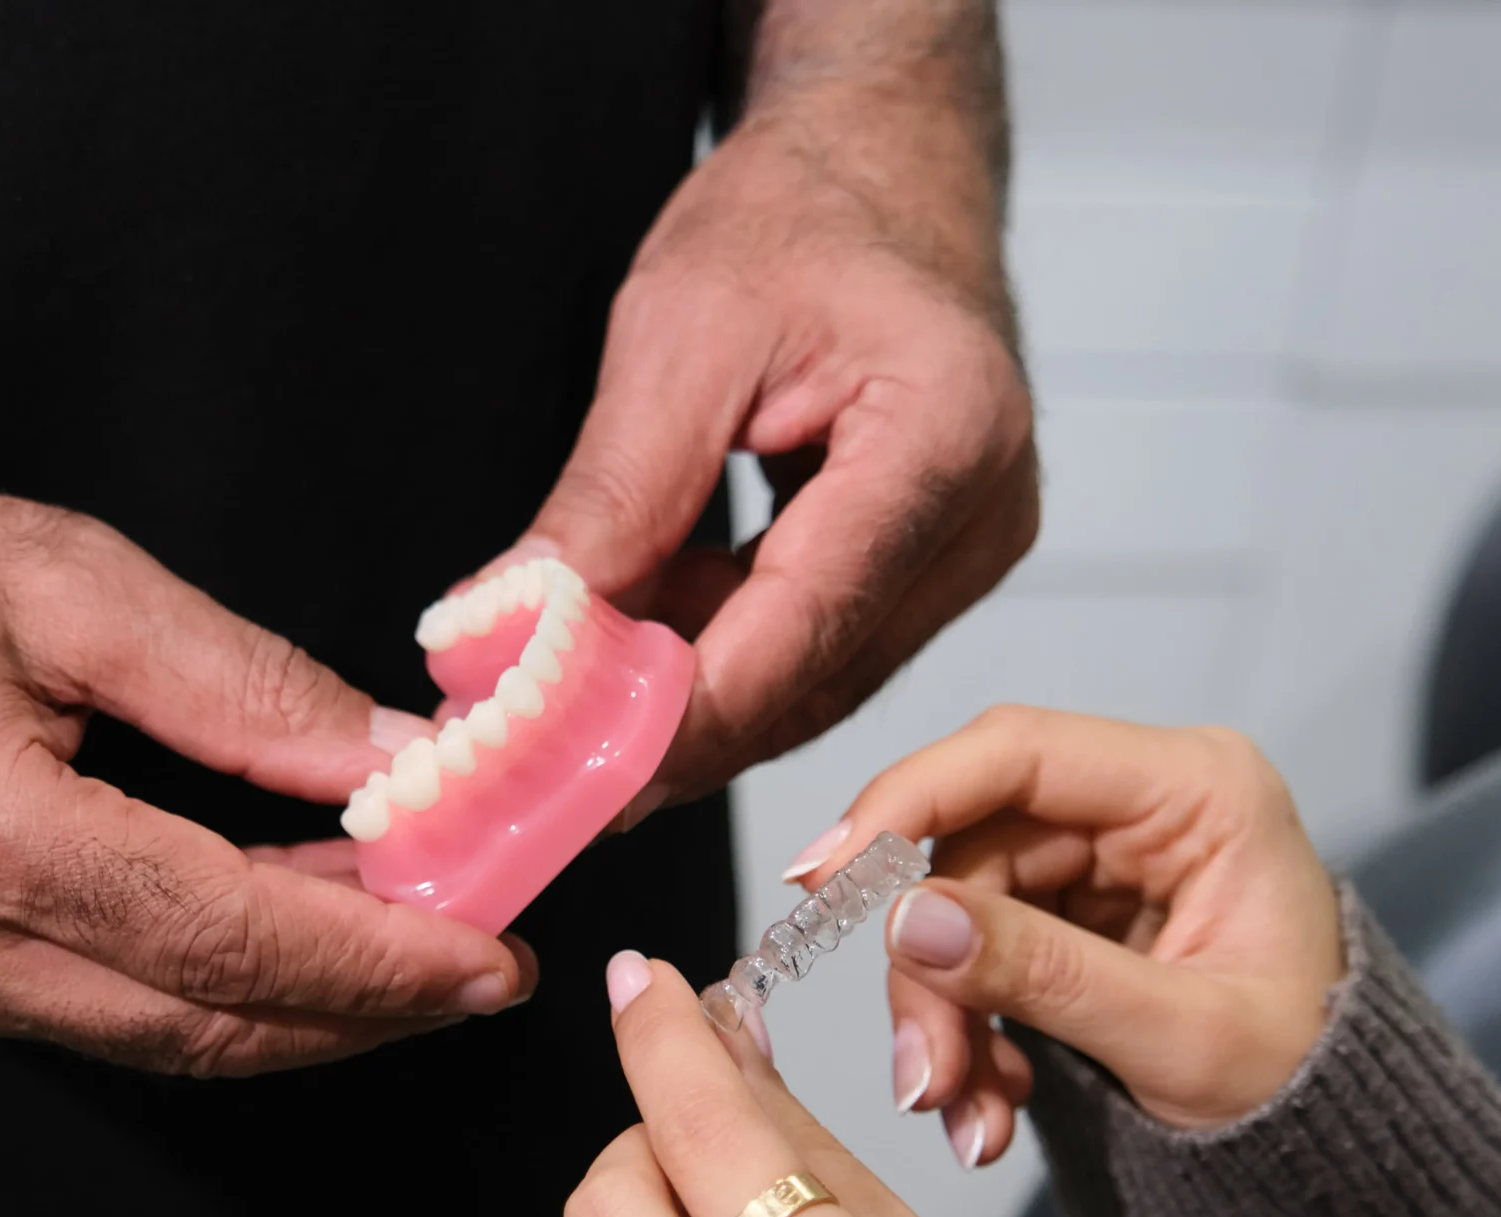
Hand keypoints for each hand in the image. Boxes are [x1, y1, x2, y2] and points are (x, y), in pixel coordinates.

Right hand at [0, 451, 531, 1073]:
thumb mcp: (63, 581)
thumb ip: (242, 687)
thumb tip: (395, 762)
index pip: (227, 935)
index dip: (377, 960)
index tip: (492, 957)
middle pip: (210, 1025)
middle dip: (368, 1010)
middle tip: (486, 969)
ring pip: (166, 1040)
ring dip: (305, 1012)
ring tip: (420, 955)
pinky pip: (109, 1015)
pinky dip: (221, 991)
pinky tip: (298, 938)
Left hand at [507, 65, 1037, 811]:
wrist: (879, 166)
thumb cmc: (801, 214)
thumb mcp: (675, 334)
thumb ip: (608, 500)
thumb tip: (515, 631)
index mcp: (946, 434)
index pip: (807, 623)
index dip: (685, 714)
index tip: (573, 765)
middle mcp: (986, 514)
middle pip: (816, 678)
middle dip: (672, 730)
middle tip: (540, 765)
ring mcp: (971, 550)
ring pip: (815, 682)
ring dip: (690, 698)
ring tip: (566, 696)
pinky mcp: (935, 566)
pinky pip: (820, 647)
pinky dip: (722, 654)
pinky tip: (640, 636)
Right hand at [793, 706, 1344, 1160]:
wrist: (1346, 1153)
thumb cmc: (1310, 1086)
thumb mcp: (1180, 1039)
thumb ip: (1042, 973)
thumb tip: (906, 921)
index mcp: (1199, 790)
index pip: (1017, 752)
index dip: (906, 801)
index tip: (823, 878)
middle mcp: (1144, 803)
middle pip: (972, 845)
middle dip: (929, 968)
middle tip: (922, 1076)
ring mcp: (1107, 859)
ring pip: (958, 907)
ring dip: (943, 1018)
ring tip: (963, 1114)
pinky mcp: (1078, 914)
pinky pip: (979, 954)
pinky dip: (970, 1033)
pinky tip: (991, 1104)